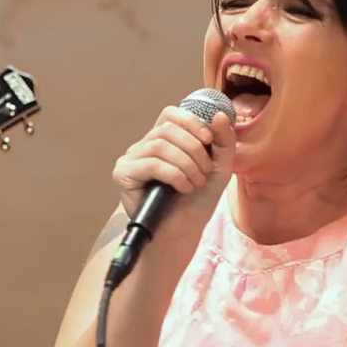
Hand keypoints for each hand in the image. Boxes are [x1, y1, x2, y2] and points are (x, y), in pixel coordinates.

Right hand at [112, 105, 234, 243]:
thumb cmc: (196, 201)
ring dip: (186, 164)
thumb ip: (223, 142)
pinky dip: (174, 175)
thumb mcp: (218, 168)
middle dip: (193, 149)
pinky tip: (182, 188)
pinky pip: (150, 164)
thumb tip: (220, 115)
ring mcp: (131, 159)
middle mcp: (144, 146)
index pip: (171, 114)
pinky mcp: (123, 174)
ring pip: (159, 145)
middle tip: (203, 173)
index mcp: (163, 140)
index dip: (191, 122)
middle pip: (167, 129)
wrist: (183, 232)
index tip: (208, 139)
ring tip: (195, 183)